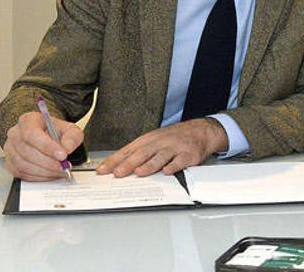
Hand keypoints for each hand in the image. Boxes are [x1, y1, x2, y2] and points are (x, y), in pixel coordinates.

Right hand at [3, 111, 83, 181]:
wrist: (47, 137)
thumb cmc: (55, 132)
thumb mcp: (69, 129)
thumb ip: (72, 136)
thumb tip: (67, 147)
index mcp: (28, 121)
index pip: (32, 133)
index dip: (47, 146)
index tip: (62, 155)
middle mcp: (15, 134)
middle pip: (27, 151)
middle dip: (48, 162)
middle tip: (64, 166)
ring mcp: (10, 149)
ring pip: (24, 165)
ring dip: (45, 171)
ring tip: (60, 171)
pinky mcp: (10, 163)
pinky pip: (22, 174)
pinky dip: (39, 177)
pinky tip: (50, 174)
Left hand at [96, 118, 227, 177]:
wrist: (201, 131)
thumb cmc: (174, 138)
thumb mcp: (154, 140)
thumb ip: (138, 152)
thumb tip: (117, 166)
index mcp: (149, 139)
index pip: (128, 150)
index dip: (115, 160)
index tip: (102, 170)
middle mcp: (160, 142)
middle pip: (143, 152)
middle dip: (129, 163)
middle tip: (117, 173)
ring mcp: (175, 148)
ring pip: (161, 156)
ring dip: (150, 165)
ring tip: (139, 172)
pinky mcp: (189, 154)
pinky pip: (181, 160)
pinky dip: (174, 166)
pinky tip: (167, 171)